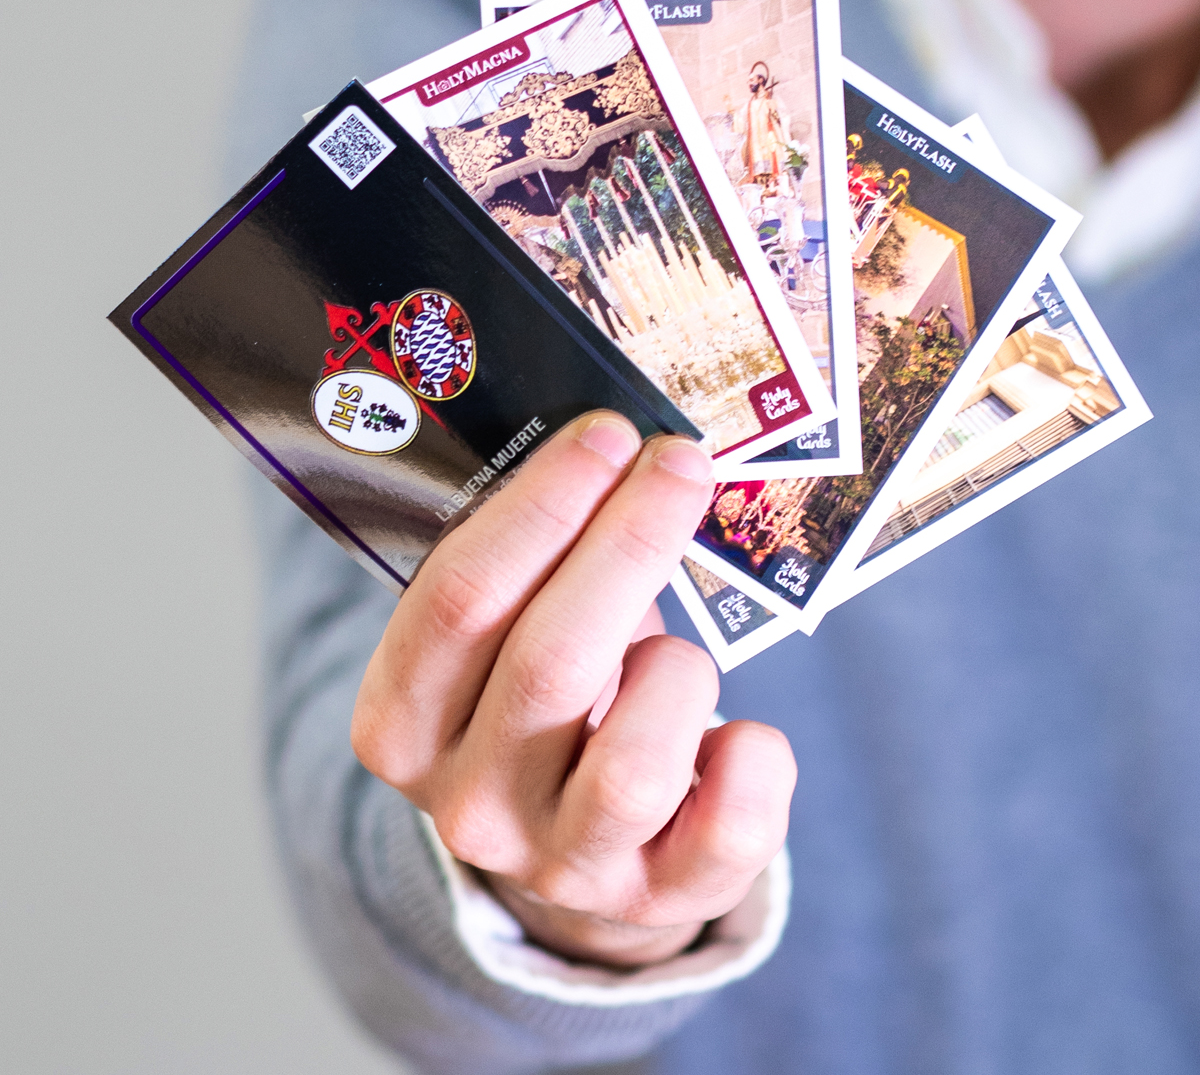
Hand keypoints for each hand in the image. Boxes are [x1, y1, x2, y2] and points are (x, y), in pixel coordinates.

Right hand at [351, 411, 795, 967]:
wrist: (572, 840)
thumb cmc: (541, 700)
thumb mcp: (499, 638)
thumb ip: (527, 560)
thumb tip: (616, 443)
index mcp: (400, 728)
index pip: (459, 601)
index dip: (543, 504)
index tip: (607, 434)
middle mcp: (468, 806)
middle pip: (551, 662)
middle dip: (628, 540)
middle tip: (678, 463)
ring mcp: (562, 863)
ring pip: (637, 762)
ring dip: (677, 670)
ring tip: (676, 651)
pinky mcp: (658, 897)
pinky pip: (729, 825)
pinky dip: (754, 759)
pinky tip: (738, 733)